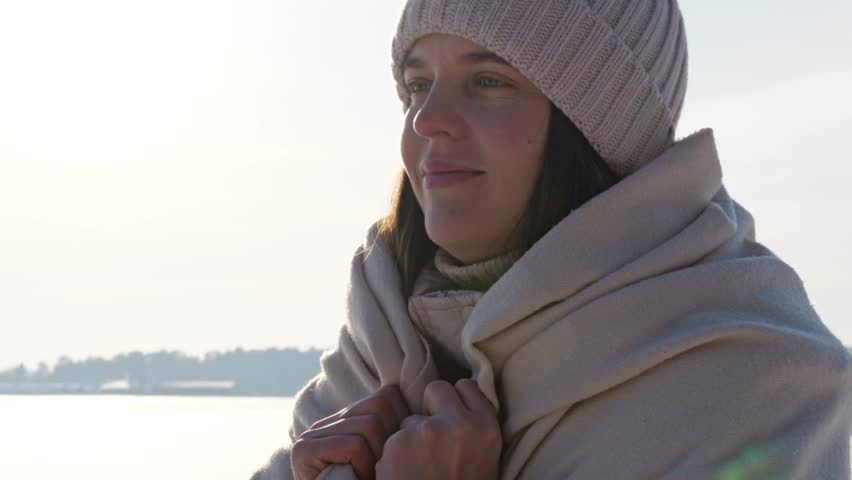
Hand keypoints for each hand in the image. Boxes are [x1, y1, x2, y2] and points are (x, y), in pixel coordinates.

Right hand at [290, 384, 409, 479]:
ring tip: (372, 474)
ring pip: (370, 424)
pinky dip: (364, 466)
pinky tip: (358, 479)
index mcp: (345, 419)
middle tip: (384, 466)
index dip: (402, 423)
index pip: (387, 395)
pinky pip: (355, 445)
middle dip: (392, 438)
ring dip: (379, 456)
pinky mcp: (304, 450)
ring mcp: (311, 435)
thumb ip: (394, 426)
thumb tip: (427, 396)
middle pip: (380, 405)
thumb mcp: (388, 455)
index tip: (397, 452)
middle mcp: (325, 422)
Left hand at [376, 379, 501, 479]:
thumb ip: (475, 426)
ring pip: (410, 416)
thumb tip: (458, 395)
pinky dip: (394, 454)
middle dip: (430, 408)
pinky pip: (393, 436)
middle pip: (437, 389)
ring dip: (410, 436)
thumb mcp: (485, 457)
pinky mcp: (399, 441)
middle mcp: (461, 424)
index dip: (456, 401)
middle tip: (432, 440)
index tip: (453, 417)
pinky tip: (405, 473)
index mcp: (487, 428)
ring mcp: (428, 431)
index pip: (467, 386)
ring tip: (420, 467)